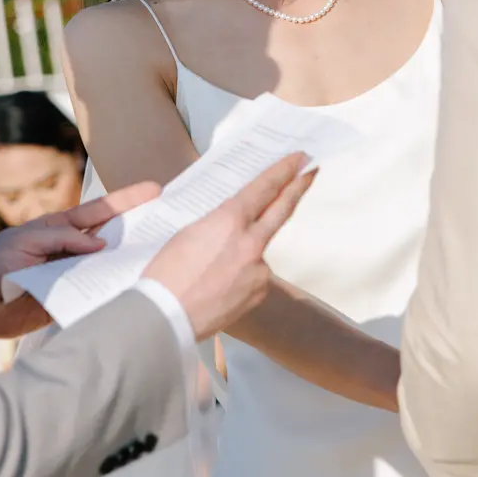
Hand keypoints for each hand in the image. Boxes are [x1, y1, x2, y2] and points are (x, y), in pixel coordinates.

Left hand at [0, 182, 160, 344]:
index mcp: (60, 229)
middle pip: (111, 238)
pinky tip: (134, 289)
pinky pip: (96, 295)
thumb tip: (98, 245)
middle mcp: (72, 251)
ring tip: (163, 257)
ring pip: (108, 267)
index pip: (99, 213)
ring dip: (131, 262)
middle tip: (170, 222)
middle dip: (139, 229)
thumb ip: (59, 240)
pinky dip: (113, 291)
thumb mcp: (23, 243)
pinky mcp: (71, 300)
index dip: (126, 202)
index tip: (154, 190)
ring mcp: (73, 276)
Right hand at [144, 154, 315, 340]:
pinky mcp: (259, 292)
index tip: (299, 159)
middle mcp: (251, 243)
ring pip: (258, 249)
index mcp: (230, 221)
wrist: (166, 318)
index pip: (264, 188)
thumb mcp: (187, 233)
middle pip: (282, 209)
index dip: (284, 170)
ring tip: (212, 266)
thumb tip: (231, 224)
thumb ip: (217, 223)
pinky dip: (241, 274)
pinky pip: (254, 275)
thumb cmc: (166, 274)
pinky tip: (218, 284)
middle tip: (311, 171)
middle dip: (298, 187)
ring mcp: (259, 270)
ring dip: (245, 250)